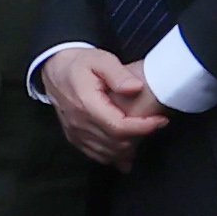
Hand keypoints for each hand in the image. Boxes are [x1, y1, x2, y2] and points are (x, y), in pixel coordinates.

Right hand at [37, 44, 167, 166]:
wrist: (55, 70)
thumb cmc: (80, 63)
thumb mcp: (101, 59)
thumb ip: (119, 74)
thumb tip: (136, 88)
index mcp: (87, 104)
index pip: (119, 127)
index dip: (143, 127)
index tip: (161, 120)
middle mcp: (79, 123)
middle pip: (115, 144)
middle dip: (140, 137)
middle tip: (156, 124)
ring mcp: (75, 133)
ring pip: (107, 153)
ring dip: (129, 149)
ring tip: (144, 135)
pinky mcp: (74, 137)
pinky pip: (95, 155)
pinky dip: (113, 157)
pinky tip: (127, 153)